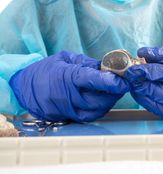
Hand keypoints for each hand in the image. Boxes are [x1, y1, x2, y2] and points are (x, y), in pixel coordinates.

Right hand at [9, 51, 128, 121]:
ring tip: (114, 90)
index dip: (109, 82)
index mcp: (66, 76)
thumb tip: (108, 67)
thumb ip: (87, 63)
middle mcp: (67, 96)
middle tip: (123, 83)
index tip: (122, 81)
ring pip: (96, 111)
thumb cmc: (46, 69)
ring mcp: (66, 110)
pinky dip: (99, 109)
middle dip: (114, 92)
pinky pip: (89, 116)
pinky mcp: (67, 118)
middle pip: (98, 100)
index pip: (91, 80)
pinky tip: (102, 99)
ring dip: (109, 101)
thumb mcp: (66, 58)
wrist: (26, 87)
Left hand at [124, 45, 162, 118]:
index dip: (149, 71)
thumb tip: (142, 53)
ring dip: (145, 97)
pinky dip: (147, 103)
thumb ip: (162, 53)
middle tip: (132, 79)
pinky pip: (161, 113)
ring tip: (134, 85)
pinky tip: (140, 93)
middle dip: (147, 88)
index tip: (134, 68)